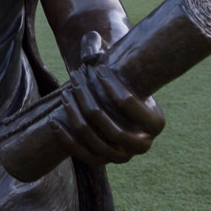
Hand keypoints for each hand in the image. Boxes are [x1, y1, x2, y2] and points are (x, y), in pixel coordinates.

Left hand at [50, 31, 165, 166]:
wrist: (109, 105)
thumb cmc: (114, 81)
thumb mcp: (111, 62)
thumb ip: (99, 48)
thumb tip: (89, 50)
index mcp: (156, 122)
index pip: (130, 104)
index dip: (112, 85)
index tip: (96, 68)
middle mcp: (143, 144)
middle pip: (110, 124)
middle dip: (88, 97)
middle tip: (75, 76)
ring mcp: (122, 156)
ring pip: (93, 137)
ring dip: (75, 114)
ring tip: (65, 93)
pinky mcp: (101, 162)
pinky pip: (82, 154)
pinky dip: (66, 137)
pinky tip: (54, 119)